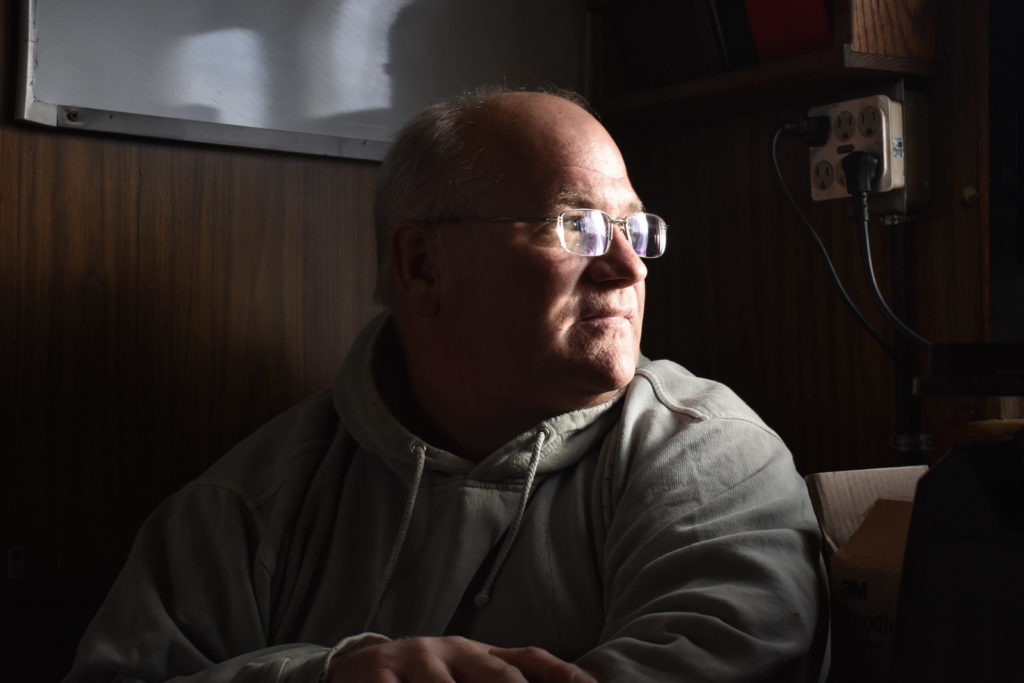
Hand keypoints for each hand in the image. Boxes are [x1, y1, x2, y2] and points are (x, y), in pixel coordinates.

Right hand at [326, 635, 596, 681]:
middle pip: (502, 676)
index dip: (564, 676)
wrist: (355, 668)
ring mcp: (416, 662)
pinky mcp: (378, 677)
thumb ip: (506, 676)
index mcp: (480, 654)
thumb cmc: (424, 680)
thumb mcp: (464, 676)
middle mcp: (453, 652)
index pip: (530, 660)